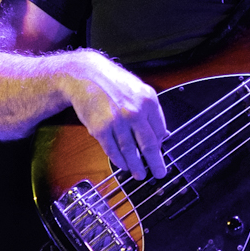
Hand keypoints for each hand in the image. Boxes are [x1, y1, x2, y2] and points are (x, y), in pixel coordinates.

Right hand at [60, 50, 168, 180]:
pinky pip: (112, 150)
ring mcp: (117, 122)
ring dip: (136, 166)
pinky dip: (119, 160)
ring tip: (140, 174)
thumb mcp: (139, 89)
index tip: (161, 154)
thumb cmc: (114, 82)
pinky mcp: (100, 129)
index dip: (161, 145)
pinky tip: (123, 165)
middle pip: (148, 145)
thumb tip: (163, 134)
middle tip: (159, 173)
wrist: (86, 75)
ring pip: (130, 151)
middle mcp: (134, 112)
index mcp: (148, 101)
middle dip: (155, 163)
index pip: (160, 130)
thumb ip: (152, 110)